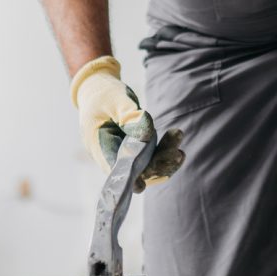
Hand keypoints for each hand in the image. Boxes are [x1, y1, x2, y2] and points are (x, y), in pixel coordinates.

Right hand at [70, 56, 184, 189]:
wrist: (100, 90)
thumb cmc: (103, 95)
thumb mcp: (114, 100)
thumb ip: (129, 116)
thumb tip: (147, 132)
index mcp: (99, 146)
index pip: (114, 170)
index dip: (127, 180)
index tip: (141, 184)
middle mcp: (112, 156)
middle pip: (136, 172)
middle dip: (157, 165)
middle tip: (177, 154)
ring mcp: (126, 155)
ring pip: (148, 167)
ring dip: (165, 157)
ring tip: (177, 137)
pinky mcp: (137, 150)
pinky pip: (153, 157)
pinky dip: (165, 150)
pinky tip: (176, 138)